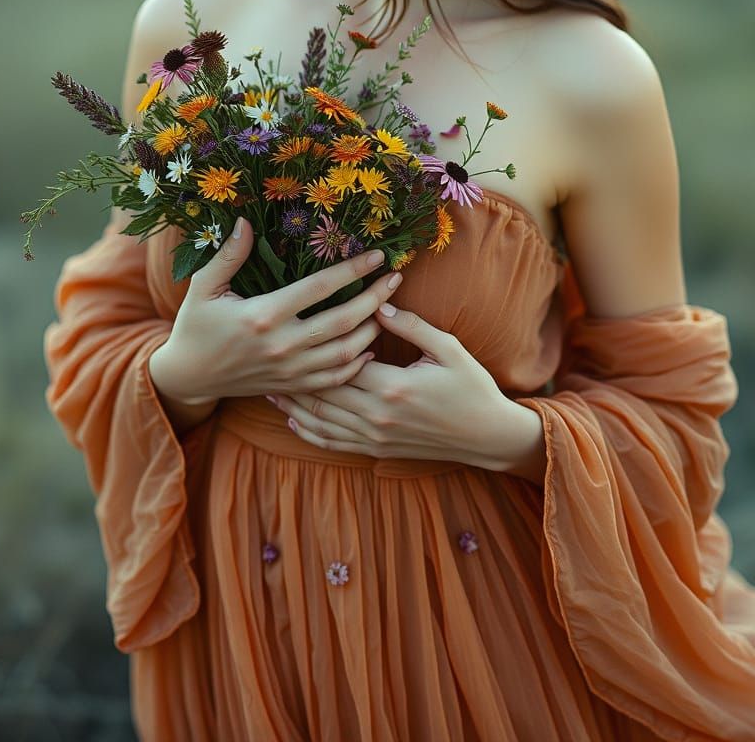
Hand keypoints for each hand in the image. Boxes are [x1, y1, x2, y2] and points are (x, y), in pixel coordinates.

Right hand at [148, 216, 404, 407]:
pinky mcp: (293, 386)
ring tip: (387, 308)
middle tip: (395, 278)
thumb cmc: (196, 326)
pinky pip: (335, 378)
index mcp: (264, 315)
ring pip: (346, 352)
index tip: (377, 255)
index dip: (353, 269)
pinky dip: (357, 363)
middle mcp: (283, 344)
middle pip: (344, 321)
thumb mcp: (203, 287)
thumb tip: (245, 221)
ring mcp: (291, 370)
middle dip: (375, 298)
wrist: (188, 376)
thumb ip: (227, 255)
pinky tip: (369, 346)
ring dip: (373, 330)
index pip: (320, 288)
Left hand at [266, 299, 516, 467]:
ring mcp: (375, 437)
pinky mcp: (377, 451)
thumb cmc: (472, 387)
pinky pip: (334, 444)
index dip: (320, 346)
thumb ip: (411, 326)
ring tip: (267, 387)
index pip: (342, 362)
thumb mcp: (448, 349)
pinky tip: (293, 421)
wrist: (488, 436)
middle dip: (293, 377)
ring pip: (322, 420)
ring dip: (292, 405)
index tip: (299, 328)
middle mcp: (377, 415)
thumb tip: (378, 305)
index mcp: (393, 386)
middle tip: (266, 356)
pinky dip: (310, 433)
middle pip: (322, 392)